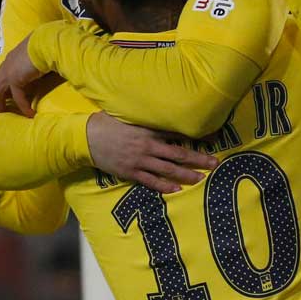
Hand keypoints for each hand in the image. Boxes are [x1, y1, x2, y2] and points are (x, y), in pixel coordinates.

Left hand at [0, 35, 44, 116]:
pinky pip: (18, 97)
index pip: (1, 72)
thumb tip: (37, 66)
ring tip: (1, 113)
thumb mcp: (34, 54)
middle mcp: (7, 66)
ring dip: (0, 103)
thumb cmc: (42, 46)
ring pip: (0, 92)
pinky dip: (24, 106)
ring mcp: (8, 73)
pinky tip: (29, 114)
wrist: (43, 43)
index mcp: (11, 58)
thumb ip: (31, 61)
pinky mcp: (14, 80)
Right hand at [87, 112, 218, 193]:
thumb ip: (146, 115)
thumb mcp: (128, 114)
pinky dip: (164, 185)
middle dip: (198, 159)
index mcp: (148, 129)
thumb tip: (162, 110)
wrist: (86, 137)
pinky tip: (177, 189)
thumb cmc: (107, 122)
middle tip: (214, 163)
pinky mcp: (130, 172)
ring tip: (201, 178)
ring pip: (168, 169)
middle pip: (178, 153)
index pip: (177, 132)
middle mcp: (147, 145)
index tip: (212, 138)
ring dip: (186, 174)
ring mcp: (139, 160)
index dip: (195, 136)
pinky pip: (151, 181)